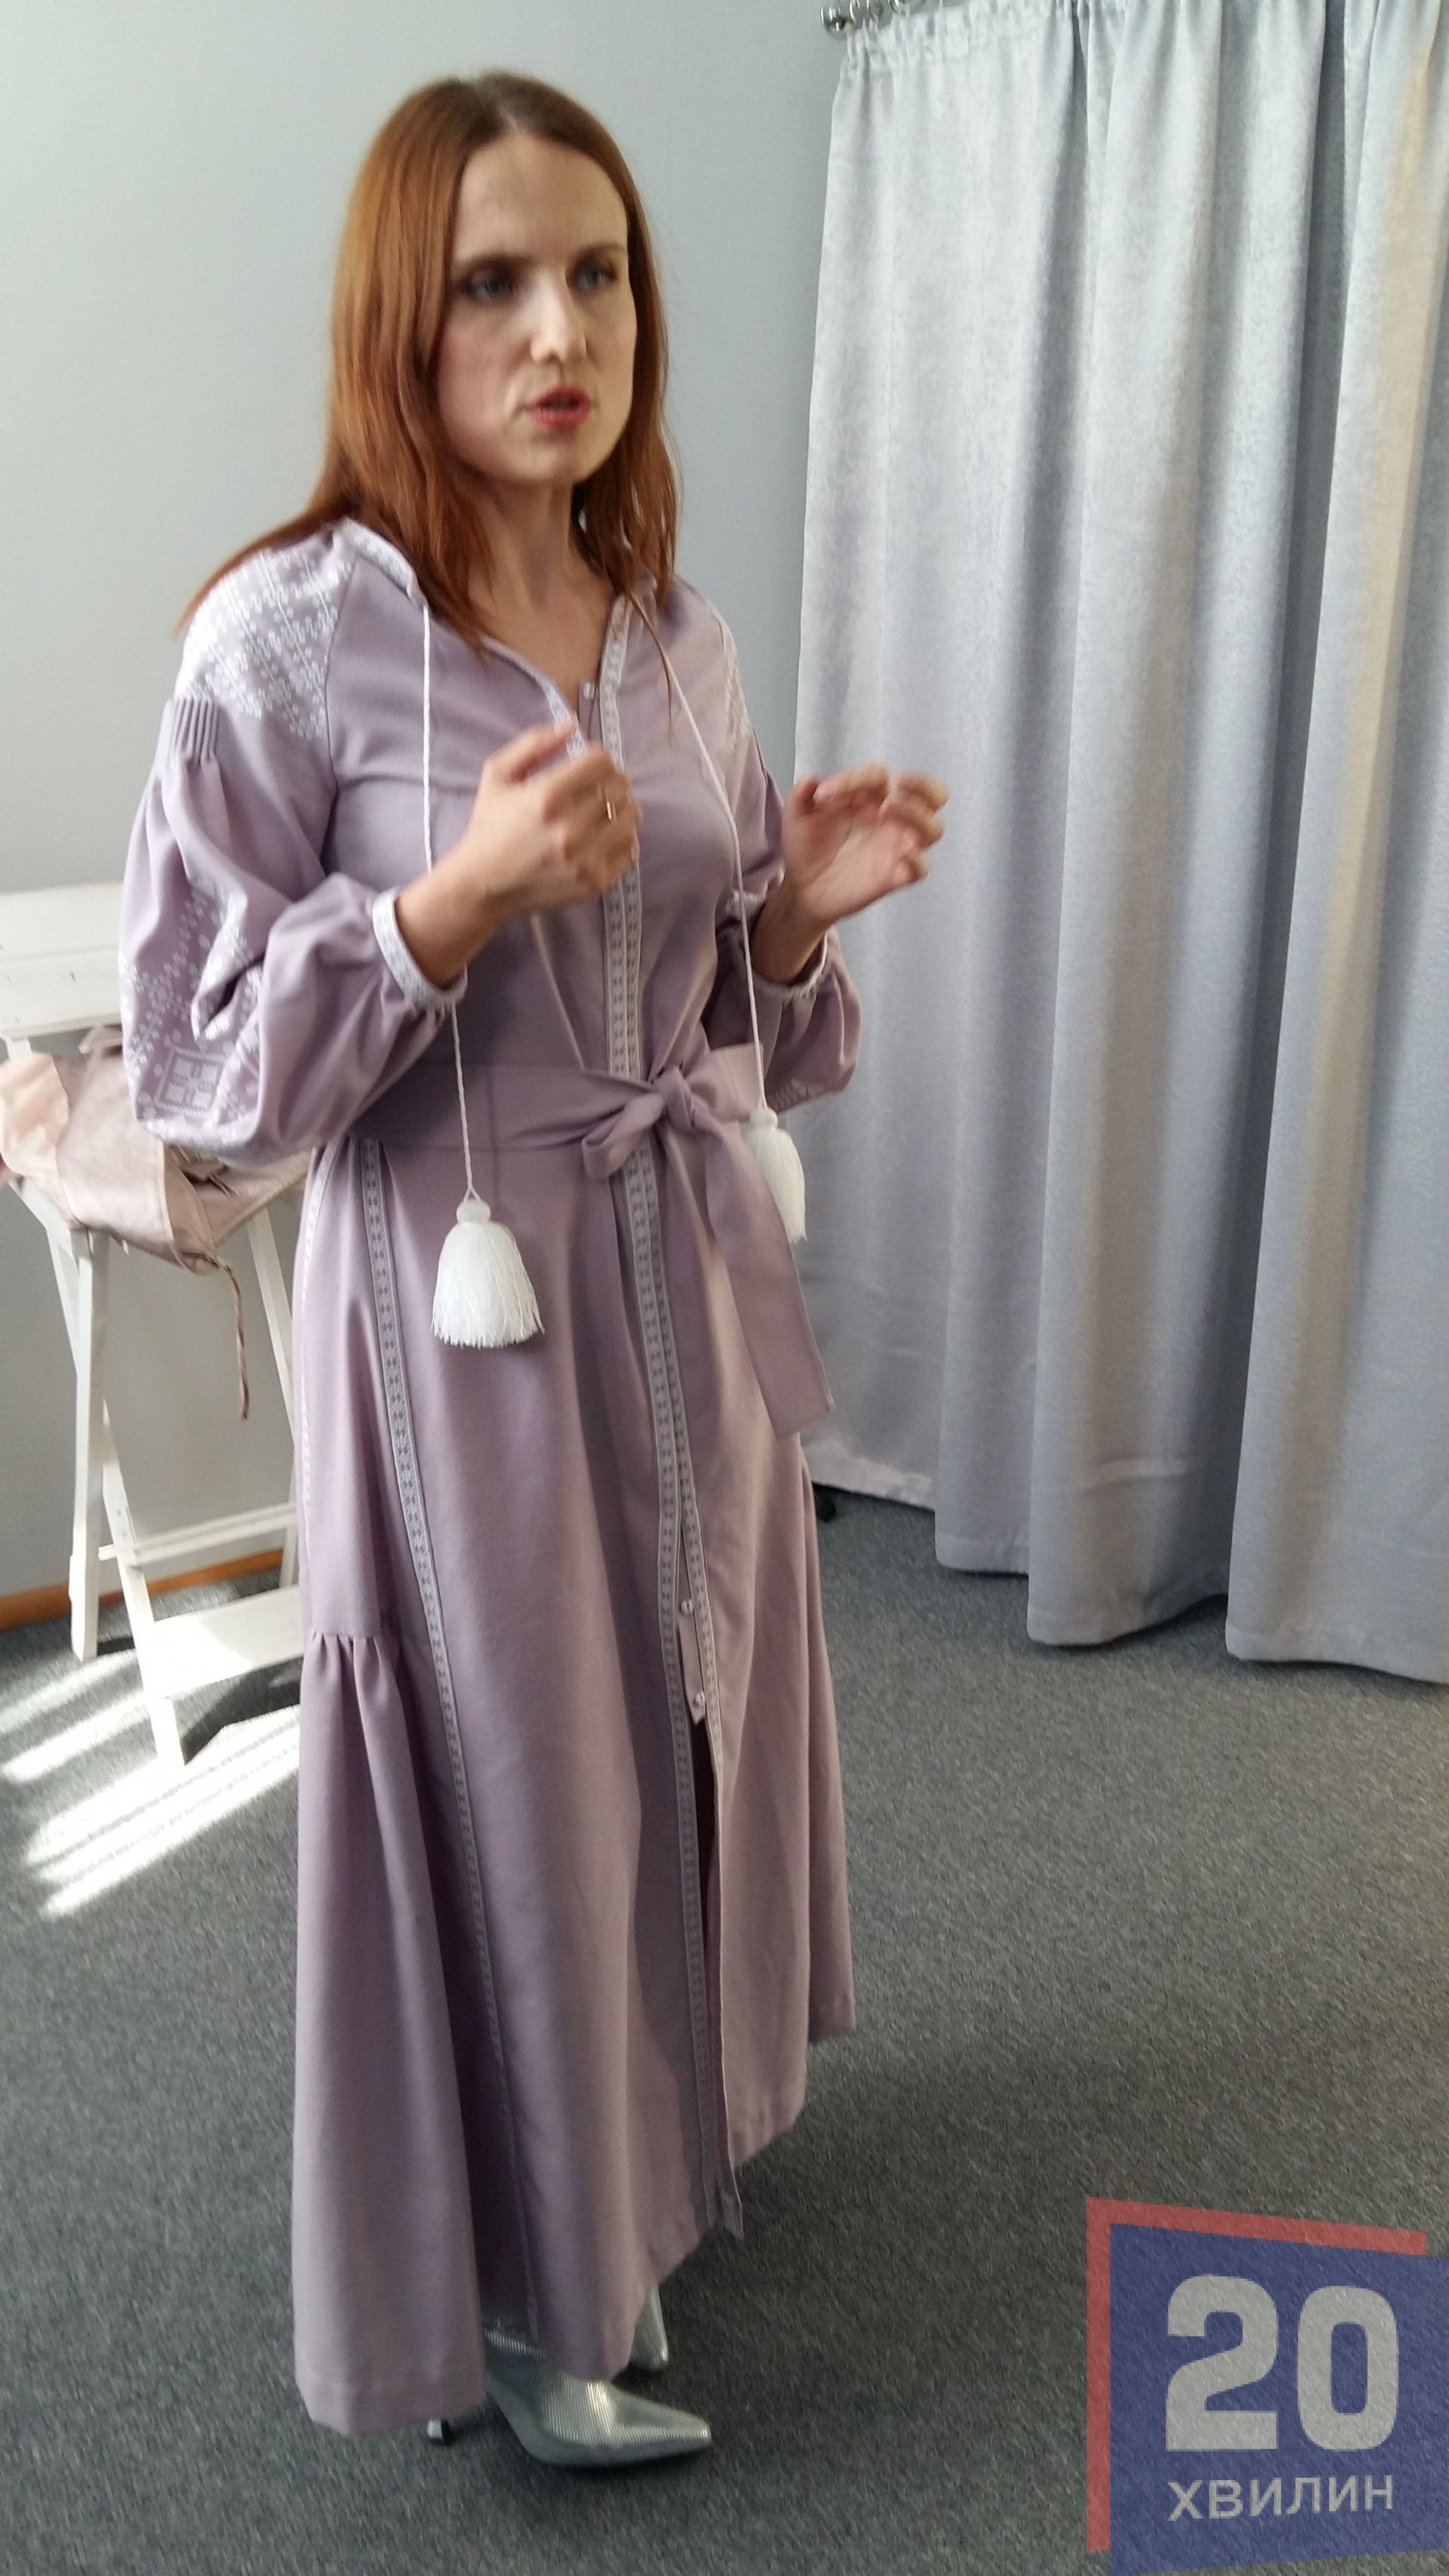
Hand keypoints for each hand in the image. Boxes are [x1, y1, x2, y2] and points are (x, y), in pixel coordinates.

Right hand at [395, 716, 641, 983]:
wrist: (482, 886)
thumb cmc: (488, 826)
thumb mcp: (497, 775)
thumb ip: (534, 743)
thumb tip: (572, 725)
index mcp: (547, 795)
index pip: (601, 761)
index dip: (598, 757)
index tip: (588, 766)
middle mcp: (570, 827)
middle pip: (620, 786)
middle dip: (612, 780)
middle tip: (597, 787)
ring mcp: (585, 858)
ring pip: (631, 817)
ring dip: (622, 807)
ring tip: (604, 810)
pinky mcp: (594, 882)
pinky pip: (630, 849)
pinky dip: (622, 839)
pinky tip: (604, 836)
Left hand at [777, 764, 948, 932]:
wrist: (801, 889)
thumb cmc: (806, 846)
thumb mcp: (796, 817)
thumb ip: (800, 796)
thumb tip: (811, 781)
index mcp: (871, 797)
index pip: (878, 776)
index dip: (853, 779)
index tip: (822, 796)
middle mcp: (892, 819)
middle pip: (933, 795)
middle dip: (923, 785)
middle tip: (900, 783)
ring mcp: (897, 847)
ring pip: (934, 829)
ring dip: (918, 815)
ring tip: (889, 810)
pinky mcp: (896, 876)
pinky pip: (921, 869)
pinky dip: (917, 861)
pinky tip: (901, 854)